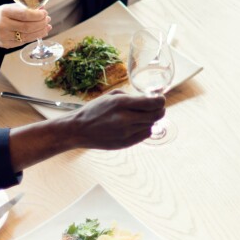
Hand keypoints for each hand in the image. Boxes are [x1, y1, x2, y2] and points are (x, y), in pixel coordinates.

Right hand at [0, 3, 50, 53]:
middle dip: (41, 23)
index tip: (44, 13)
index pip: (24, 14)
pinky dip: (35, 36)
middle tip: (47, 19)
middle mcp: (3, 25)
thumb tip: (41, 7)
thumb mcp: (7, 7)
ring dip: (41, 31)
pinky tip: (42, 32)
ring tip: (47, 26)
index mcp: (3, 12)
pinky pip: (25, 41)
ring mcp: (5, 37)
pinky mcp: (7, 45)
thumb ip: (23, 7)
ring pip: (28, 35)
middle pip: (28, 26)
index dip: (37, 15)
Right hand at [7, 92, 164, 170]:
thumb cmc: (94, 110)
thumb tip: (149, 98)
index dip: (160, 100)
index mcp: (122, 103)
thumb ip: (131, 97)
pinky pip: (145, 135)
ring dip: (151, 119)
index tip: (160, 98)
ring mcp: (126, 133)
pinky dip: (145, 129)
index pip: (153, 103)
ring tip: (142, 115)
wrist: (78, 130)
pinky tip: (138, 125)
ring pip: (151, 125)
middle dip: (159, 110)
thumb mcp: (111, 96)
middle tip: (157, 107)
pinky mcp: (126, 143)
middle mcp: (126, 118)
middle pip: (156, 115)